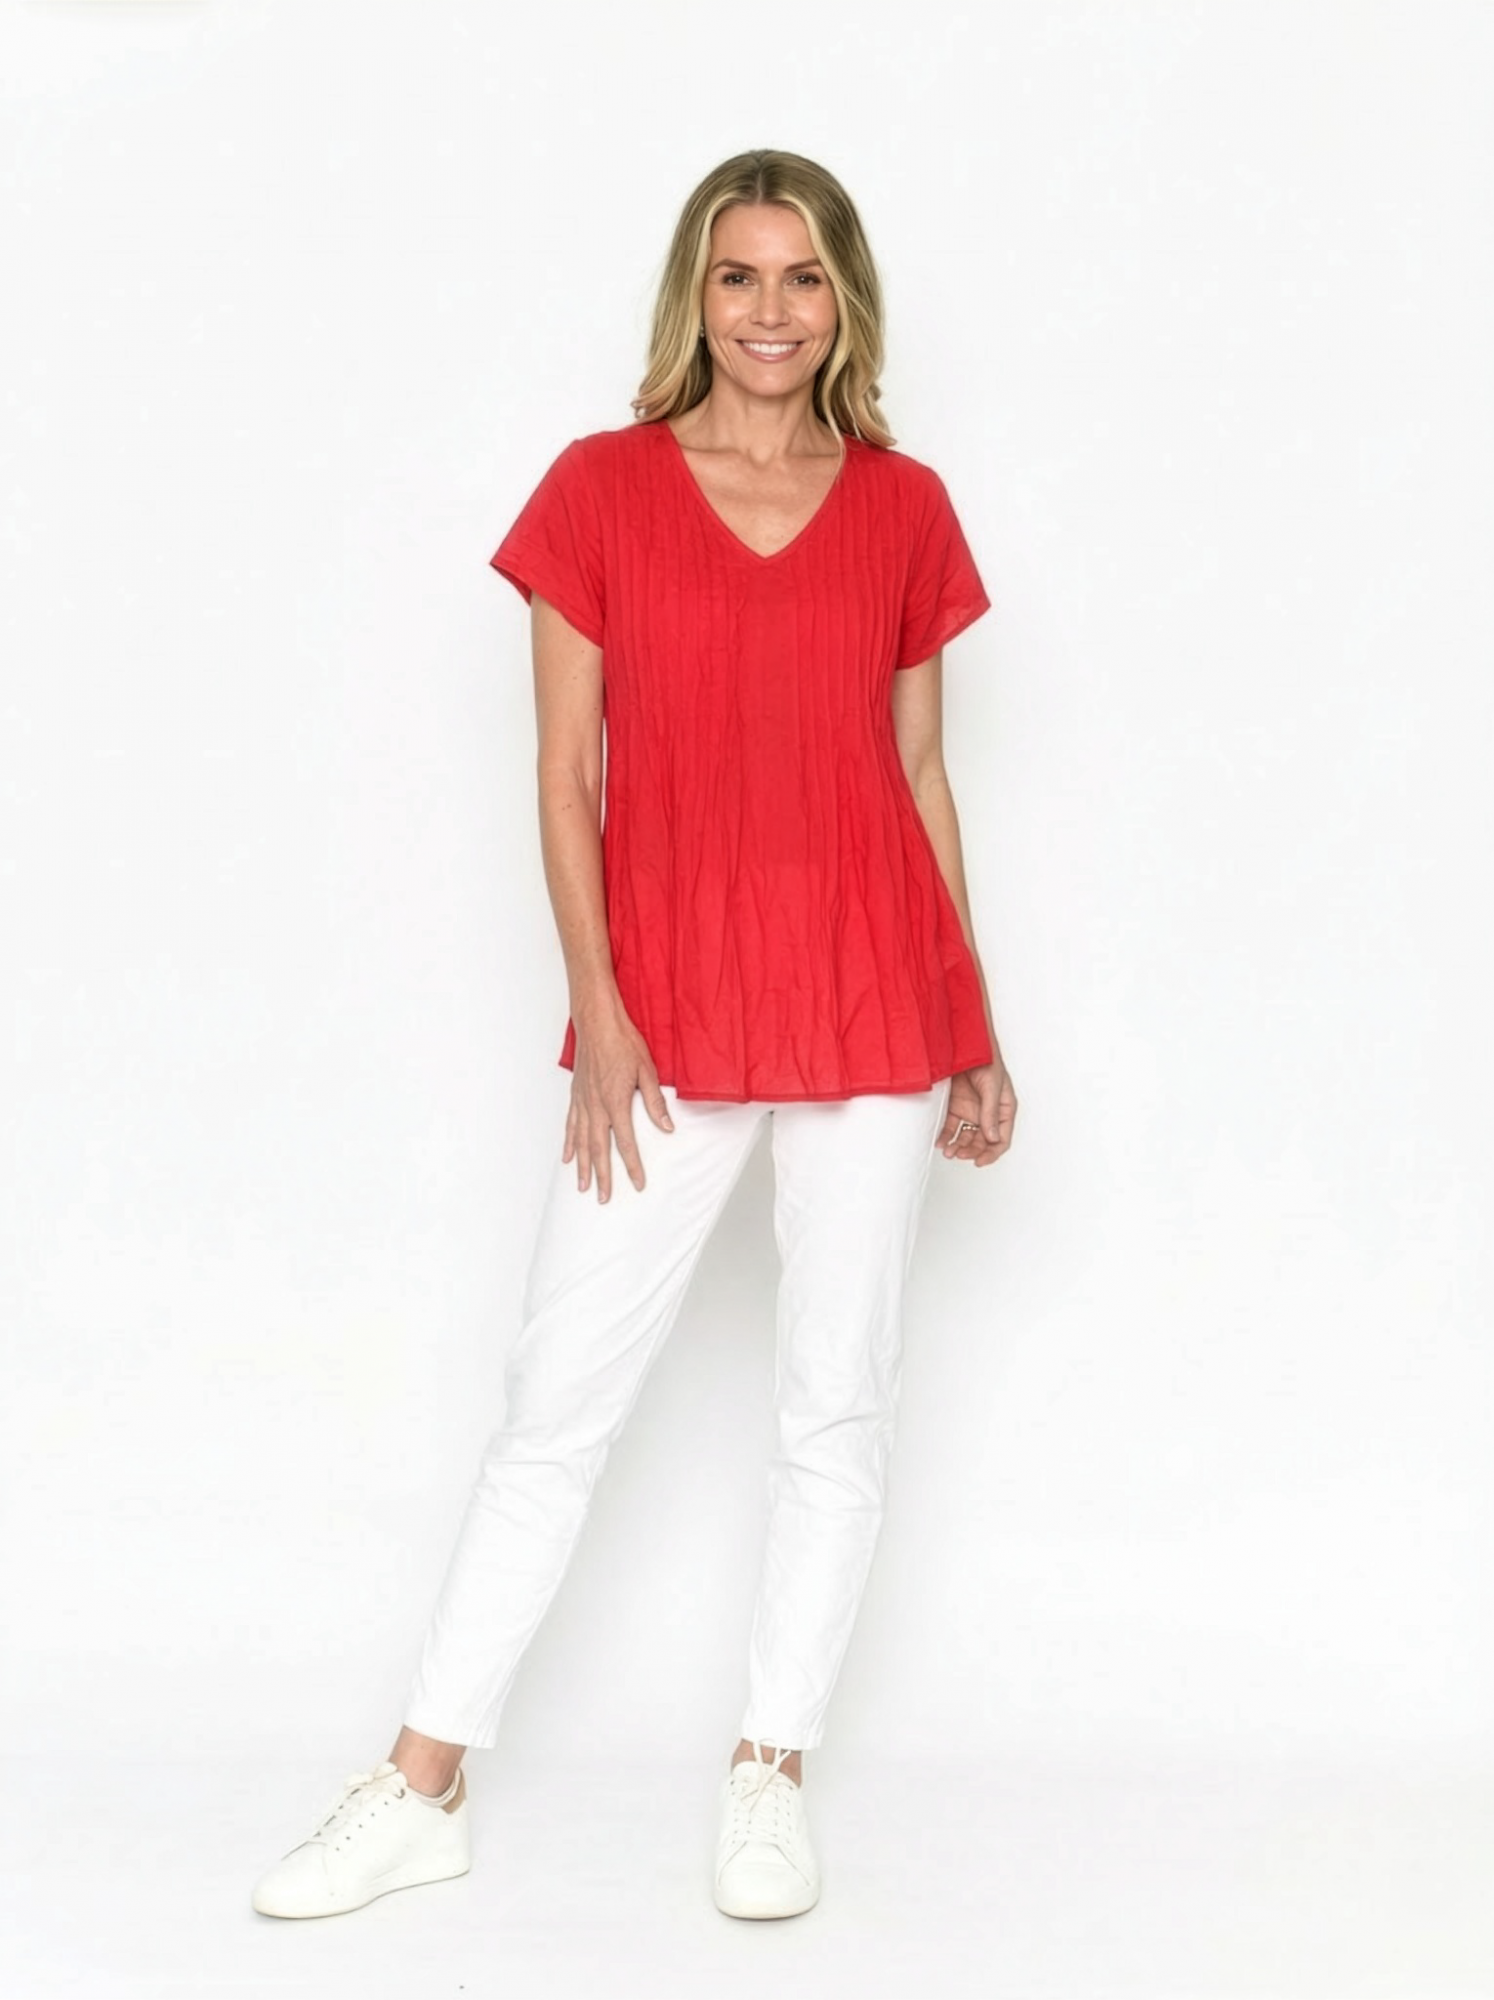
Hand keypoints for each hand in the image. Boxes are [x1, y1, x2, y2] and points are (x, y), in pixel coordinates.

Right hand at [565, 1010, 673, 1201]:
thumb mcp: (647, 1071)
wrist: (598, 1023)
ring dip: (582, 1166)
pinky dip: (569, 1143)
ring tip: (582, 1186)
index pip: (625, 1143)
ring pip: (581, 1141)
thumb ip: (655, 1102)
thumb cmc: (623, 1042)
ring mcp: (583, 1101)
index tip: (638, 1184)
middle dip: (603, 1176)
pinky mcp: (576, 1094)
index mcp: (616, 1102)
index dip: (632, 1166)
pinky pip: (571, 1124)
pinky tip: (568, 1157)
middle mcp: (596, 1106)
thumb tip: (667, 1126)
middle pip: (599, 1149)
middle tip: (604, 1198)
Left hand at [937, 1056, 1015, 1167]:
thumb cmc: (986, 1060)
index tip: (979, 1161)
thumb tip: (991, 1138)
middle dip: (972, 1151)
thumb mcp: (992, 1087)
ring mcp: (971, 1111)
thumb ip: (990, 1112)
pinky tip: (940, 1142)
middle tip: (960, 1155)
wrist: (964, 1045)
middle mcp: (988, 1114)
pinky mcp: (955, 1107)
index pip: (1001, 1139)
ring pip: (966, 1137)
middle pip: (982, 1142)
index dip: (991, 1153)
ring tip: (948, 1151)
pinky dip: (946, 1136)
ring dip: (958, 1146)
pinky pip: (950, 1127)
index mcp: (1003, 1110)